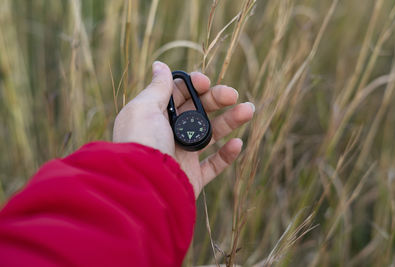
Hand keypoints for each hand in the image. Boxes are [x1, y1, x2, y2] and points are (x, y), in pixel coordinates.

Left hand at [113, 61, 253, 197]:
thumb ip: (158, 88)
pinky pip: (214, 164)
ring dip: (230, 122)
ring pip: (211, 135)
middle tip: (233, 95)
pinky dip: (227, 155)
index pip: (178, 94)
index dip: (193, 85)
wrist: (143, 186)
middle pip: (198, 111)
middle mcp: (168, 134)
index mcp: (155, 116)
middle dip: (217, 99)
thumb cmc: (141, 143)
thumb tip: (160, 65)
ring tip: (249, 110)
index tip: (204, 82)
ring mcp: (182, 155)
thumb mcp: (144, 109)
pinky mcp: (192, 177)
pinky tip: (237, 143)